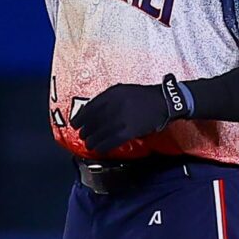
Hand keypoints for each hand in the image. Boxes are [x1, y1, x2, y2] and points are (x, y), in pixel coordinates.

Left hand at [71, 75, 192, 153]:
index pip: (90, 107)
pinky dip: (104, 145)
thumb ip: (108, 99)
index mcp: (112, 93)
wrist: (163, 101)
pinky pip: (112, 140)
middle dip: (86, 130)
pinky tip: (100, 148)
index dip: (81, 117)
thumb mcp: (123, 90)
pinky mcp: (130, 130)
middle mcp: (115, 104)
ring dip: (93, 140)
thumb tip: (92, 111)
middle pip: (94, 120)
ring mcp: (122, 117)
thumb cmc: (143, 96)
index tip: (75, 123)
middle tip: (82, 135)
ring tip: (89, 144)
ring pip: (102, 132)